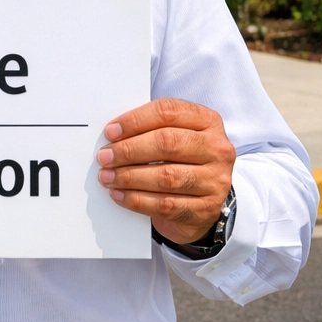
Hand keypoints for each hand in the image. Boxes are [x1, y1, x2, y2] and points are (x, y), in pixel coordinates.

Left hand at [98, 98, 235, 244]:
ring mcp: (215, 181)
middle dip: (129, 150)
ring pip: (167, 177)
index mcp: (208, 121)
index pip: (168, 112)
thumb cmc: (180, 159)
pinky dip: (137, 200)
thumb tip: (113, 134)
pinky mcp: (207, 209)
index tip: (110, 132)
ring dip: (130, 177)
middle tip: (104, 157)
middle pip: (168, 143)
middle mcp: (217, 149)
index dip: (135, 121)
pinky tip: (119, 195)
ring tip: (107, 177)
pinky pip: (167, 204)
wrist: (202, 200)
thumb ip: (150, 128)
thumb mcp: (174, 134)